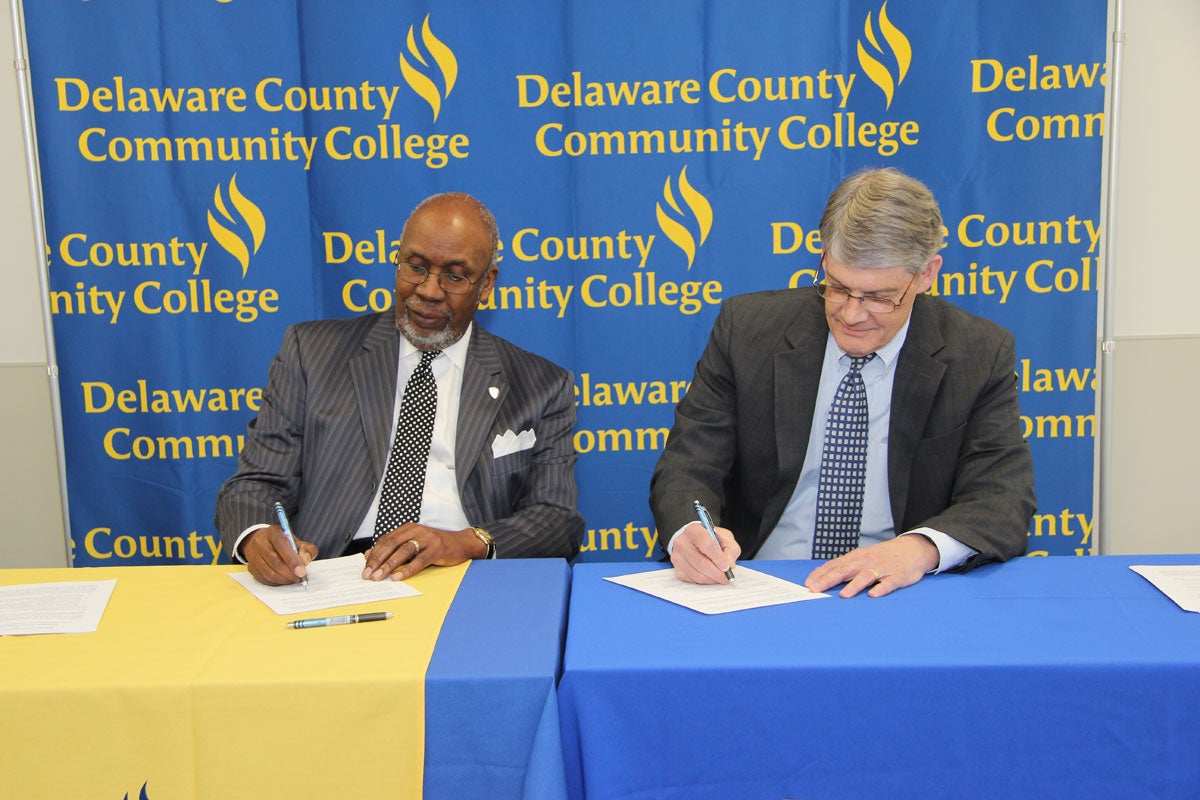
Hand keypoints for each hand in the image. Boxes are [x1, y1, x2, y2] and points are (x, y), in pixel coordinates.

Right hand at [242, 526, 316, 585]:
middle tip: (300, 578)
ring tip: (294, 580)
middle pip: (275, 562)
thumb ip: (306, 550)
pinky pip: (264, 579)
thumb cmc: (284, 543)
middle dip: (290, 573)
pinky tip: (284, 580)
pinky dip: (276, 583)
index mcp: (273, 532)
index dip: (292, 560)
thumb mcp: (297, 542)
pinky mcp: (251, 567)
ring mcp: (253, 556)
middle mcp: (260, 542)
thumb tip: (305, 561)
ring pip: (269, 573)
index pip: (282, 546)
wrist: (264, 542)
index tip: (302, 572)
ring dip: (284, 580)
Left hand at [362, 523, 485, 580]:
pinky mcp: (437, 549)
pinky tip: (398, 577)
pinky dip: (407, 569)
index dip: (374, 554)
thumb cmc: (435, 545)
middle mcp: (416, 530)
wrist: (461, 543)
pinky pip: (419, 560)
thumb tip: (369, 555)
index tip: (365, 567)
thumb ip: (394, 547)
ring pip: (403, 551)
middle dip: (378, 560)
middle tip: (368, 574)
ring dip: (389, 565)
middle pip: (391, 544)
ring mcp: (427, 539)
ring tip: (379, 576)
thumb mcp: (413, 543)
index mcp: (408, 528)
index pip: (386, 540)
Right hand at [670, 522, 740, 583]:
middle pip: (701, 563)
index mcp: (694, 530)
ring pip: (697, 574)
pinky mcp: (677, 569)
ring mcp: (677, 557)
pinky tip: (711, 577)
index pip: (706, 545)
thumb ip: (730, 550)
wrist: (695, 542)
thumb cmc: (711, 539)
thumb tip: (730, 565)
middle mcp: (682, 543)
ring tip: (721, 577)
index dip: (718, 558)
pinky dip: (705, 581)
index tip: (727, 567)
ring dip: (712, 579)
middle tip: (727, 577)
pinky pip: (693, 580)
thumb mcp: (725, 538)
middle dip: (717, 573)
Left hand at [804, 534, 938, 597]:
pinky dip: (881, 588)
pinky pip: (889, 583)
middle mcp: (867, 561)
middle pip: (845, 570)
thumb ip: (846, 566)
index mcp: (857, 557)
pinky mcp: (898, 576)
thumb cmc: (883, 556)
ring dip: (854, 585)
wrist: (913, 549)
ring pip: (866, 576)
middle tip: (815, 590)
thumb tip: (824, 576)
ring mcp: (883, 568)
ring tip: (843, 595)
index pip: (835, 565)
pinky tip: (874, 595)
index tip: (808, 584)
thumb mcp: (863, 557)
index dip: (821, 574)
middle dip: (829, 580)